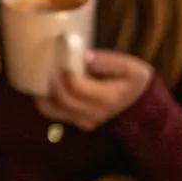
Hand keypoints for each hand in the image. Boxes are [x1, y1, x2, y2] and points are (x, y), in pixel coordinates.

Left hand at [35, 50, 153, 131]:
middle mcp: (95, 113)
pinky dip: (45, 100)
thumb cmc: (133, 81)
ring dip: (43, 93)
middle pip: (63, 99)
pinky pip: (54, 113)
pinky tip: (45, 86)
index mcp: (108, 98)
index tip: (60, 60)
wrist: (139, 104)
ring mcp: (85, 121)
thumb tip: (86, 58)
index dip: (65, 73)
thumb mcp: (131, 67)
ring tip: (42, 75)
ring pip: (53, 110)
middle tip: (48, 65)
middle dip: (52, 81)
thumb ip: (109, 61)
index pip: (78, 87)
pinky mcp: (77, 122)